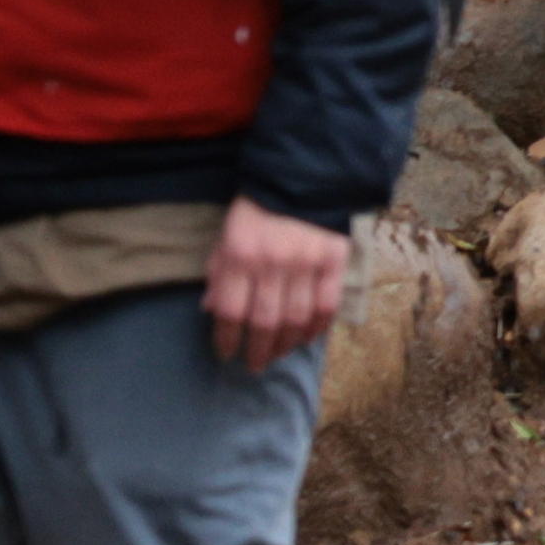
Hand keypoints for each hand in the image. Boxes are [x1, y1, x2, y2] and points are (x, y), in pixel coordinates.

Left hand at [205, 200, 352, 367]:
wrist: (303, 179)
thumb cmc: (257, 212)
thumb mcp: (227, 236)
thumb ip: (218, 272)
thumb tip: (211, 310)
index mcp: (240, 255)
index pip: (229, 310)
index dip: (226, 338)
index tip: (227, 353)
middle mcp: (272, 262)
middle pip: (264, 321)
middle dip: (257, 350)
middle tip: (255, 365)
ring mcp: (306, 263)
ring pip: (296, 319)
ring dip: (286, 344)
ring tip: (279, 353)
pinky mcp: (334, 261)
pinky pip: (327, 306)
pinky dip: (317, 328)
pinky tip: (307, 337)